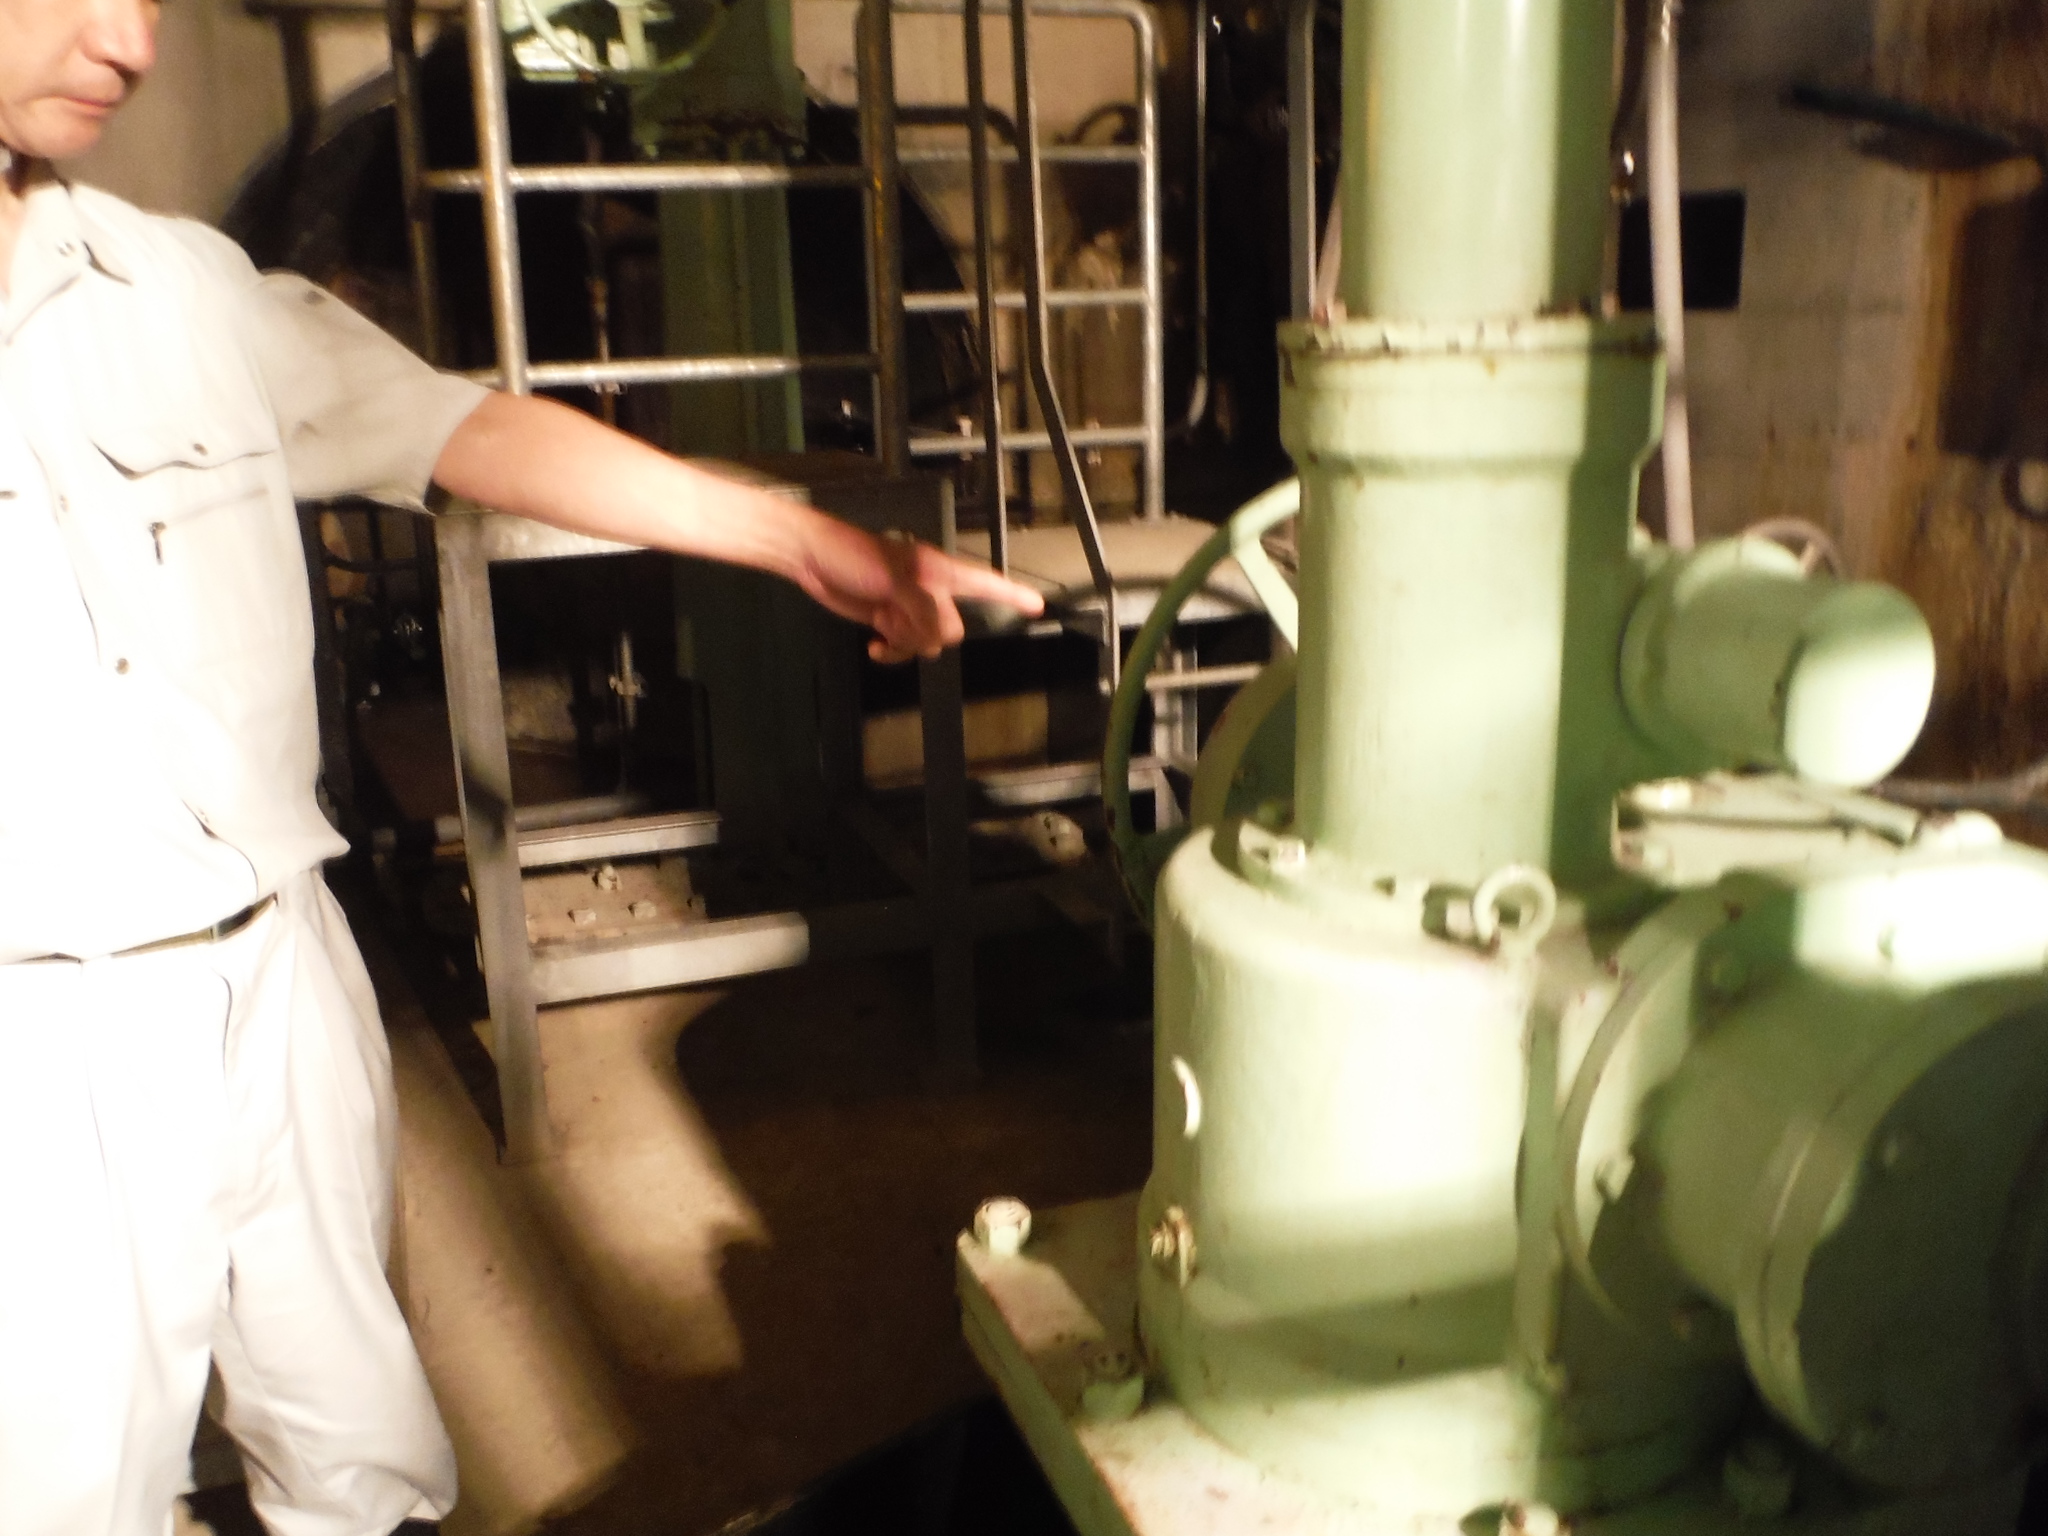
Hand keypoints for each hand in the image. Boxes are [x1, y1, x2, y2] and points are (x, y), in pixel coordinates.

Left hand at [793, 517, 1045, 662]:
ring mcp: (911, 607)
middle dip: (924, 633)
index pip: (987, 584)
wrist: (814, 561)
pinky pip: (905, 649)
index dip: (1013, 596)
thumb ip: (926, 606)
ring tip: (880, 618)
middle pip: (952, 630)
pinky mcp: (889, 620)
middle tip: (895, 613)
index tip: (1037, 607)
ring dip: (903, 641)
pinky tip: (873, 645)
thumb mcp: (897, 579)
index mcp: (941, 571)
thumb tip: (942, 634)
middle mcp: (932, 590)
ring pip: (928, 644)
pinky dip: (891, 652)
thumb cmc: (853, 556)